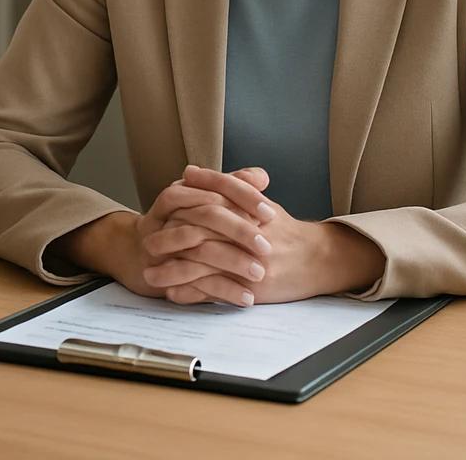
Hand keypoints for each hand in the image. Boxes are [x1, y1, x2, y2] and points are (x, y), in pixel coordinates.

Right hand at [57, 172, 275, 301]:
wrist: (139, 254)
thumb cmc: (183, 227)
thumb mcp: (206, 203)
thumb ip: (233, 187)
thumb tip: (260, 177)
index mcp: (184, 190)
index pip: (216, 184)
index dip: (243, 196)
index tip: (270, 212)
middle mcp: (170, 212)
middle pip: (206, 214)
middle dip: (239, 230)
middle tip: (267, 246)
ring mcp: (161, 241)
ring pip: (198, 248)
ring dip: (231, 261)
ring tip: (259, 273)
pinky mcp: (161, 271)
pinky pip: (193, 281)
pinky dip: (220, 289)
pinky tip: (245, 297)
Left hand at [144, 166, 386, 304]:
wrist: (318, 261)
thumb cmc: (284, 230)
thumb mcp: (259, 203)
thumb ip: (226, 187)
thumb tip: (189, 172)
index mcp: (250, 210)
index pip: (212, 197)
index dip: (186, 198)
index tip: (163, 201)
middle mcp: (249, 235)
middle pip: (200, 232)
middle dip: (171, 238)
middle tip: (147, 244)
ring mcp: (250, 263)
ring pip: (203, 265)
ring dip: (173, 271)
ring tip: (151, 273)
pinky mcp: (252, 289)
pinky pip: (214, 292)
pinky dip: (191, 294)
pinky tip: (172, 293)